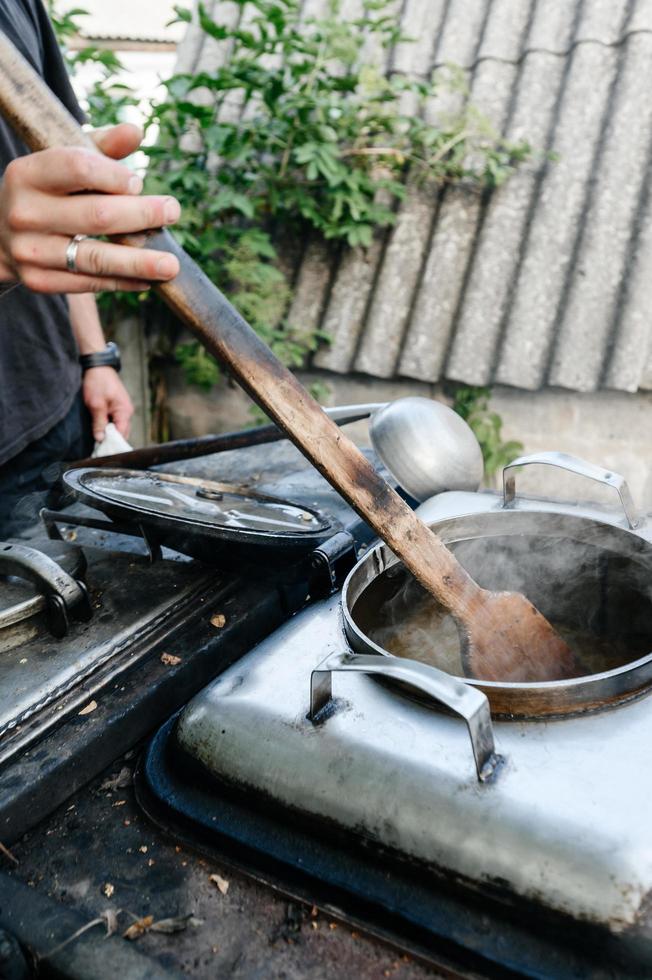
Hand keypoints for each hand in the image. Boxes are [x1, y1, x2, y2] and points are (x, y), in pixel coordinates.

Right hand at [0, 124, 180, 292]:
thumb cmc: (45, 192)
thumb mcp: (61, 163)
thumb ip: (100, 147)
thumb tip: (136, 132)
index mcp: (28, 174)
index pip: (78, 168)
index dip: (114, 175)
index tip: (138, 183)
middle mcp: (25, 212)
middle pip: (96, 215)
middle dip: (141, 214)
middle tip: (174, 212)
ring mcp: (30, 251)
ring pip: (95, 258)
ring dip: (138, 262)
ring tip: (170, 265)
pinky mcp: (39, 280)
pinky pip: (89, 283)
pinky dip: (122, 282)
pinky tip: (147, 280)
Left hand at [82, 366, 133, 441]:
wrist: (98, 365)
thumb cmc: (98, 383)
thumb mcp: (95, 405)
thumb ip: (99, 423)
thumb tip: (100, 439)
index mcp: (124, 412)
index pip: (122, 434)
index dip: (113, 443)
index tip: (102, 450)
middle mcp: (127, 411)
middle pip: (122, 432)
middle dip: (111, 439)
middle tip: (98, 447)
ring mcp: (123, 408)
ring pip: (118, 426)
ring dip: (109, 432)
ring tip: (98, 439)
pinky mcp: (118, 405)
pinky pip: (115, 420)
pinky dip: (109, 425)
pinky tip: (100, 428)